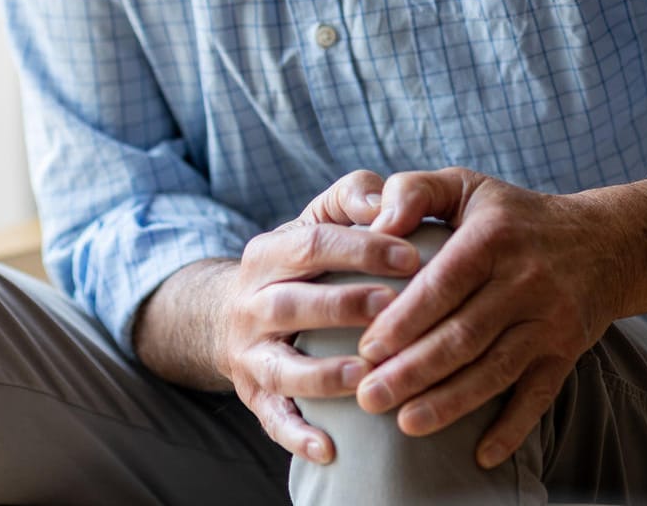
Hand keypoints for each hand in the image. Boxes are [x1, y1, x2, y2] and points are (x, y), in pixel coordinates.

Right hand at [216, 215, 421, 463]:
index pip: (312, 244)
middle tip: (391, 308)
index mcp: (267, 253)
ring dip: (322, 374)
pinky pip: (272, 418)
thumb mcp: (317, 219)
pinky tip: (330, 450)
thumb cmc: (301, 262)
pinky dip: (297, 435)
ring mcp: (249, 352)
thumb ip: (353, 197)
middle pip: (291, 303)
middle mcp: (250, 302)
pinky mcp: (254, 394)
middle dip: (341, 305)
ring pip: (280, 365)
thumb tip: (386, 202)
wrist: (231, 312)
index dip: (362, 249)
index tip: (414, 257)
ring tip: (364, 375)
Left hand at [297, 167, 620, 468]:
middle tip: (369, 398)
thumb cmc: (513, 215)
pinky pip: (539, 394)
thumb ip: (412, 192)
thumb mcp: (465, 185)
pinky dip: (513, 428)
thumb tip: (377, 225)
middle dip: (413, 372)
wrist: (606, 241)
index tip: (366, 348)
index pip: (442, 285)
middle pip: (464, 336)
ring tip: (406, 424)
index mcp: (492, 237)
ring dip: (450, 403)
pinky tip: (482, 454)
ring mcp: (551, 320)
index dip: (404, 320)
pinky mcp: (568, 351)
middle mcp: (526, 280)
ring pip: (496, 370)